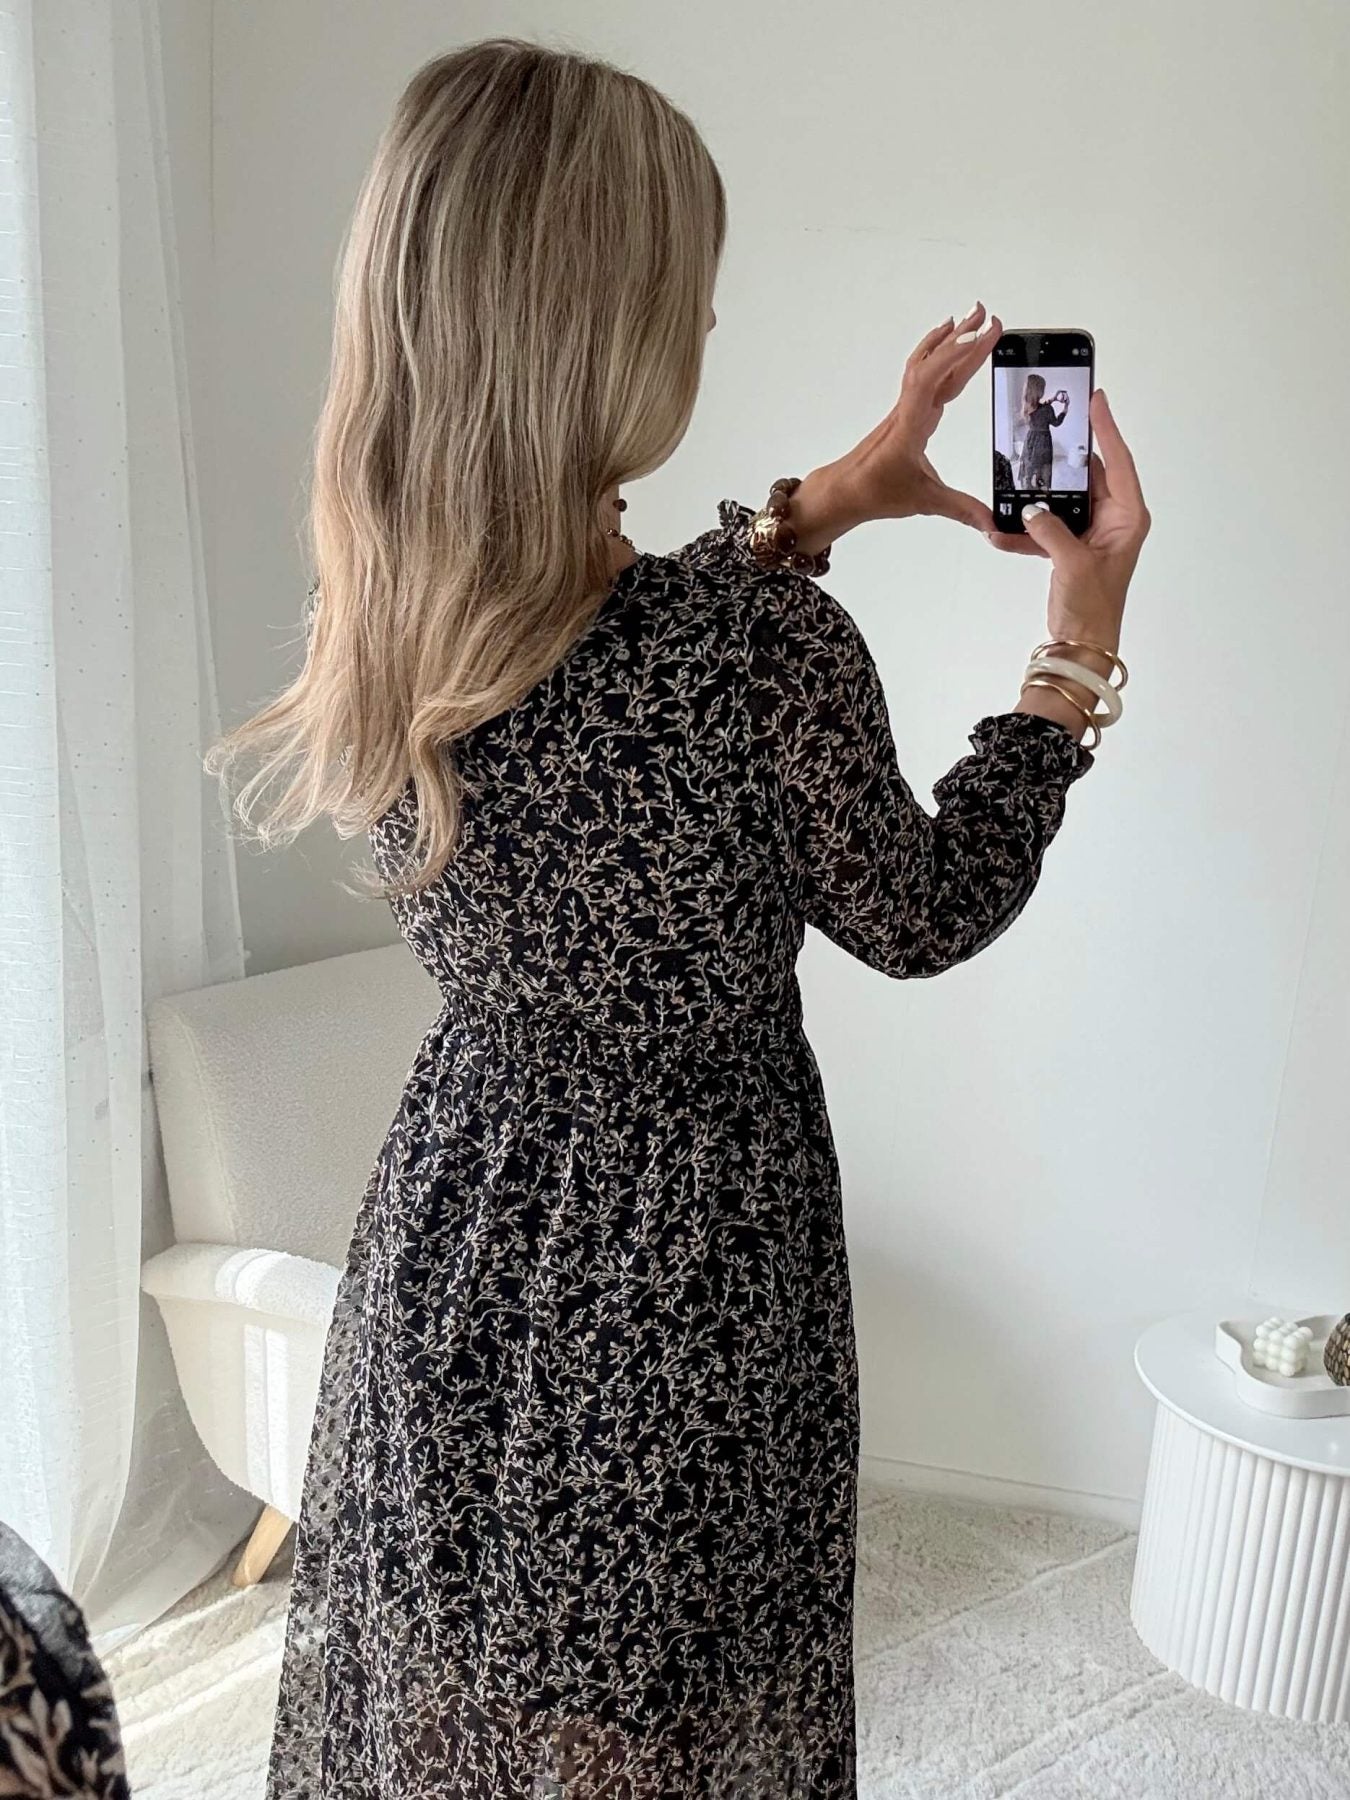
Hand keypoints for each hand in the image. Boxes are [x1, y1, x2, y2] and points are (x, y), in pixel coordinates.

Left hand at [789, 304, 1003, 550]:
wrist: (844, 491)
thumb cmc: (875, 492)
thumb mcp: (923, 501)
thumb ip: (961, 509)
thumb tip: (991, 524)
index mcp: (912, 425)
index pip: (934, 379)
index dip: (957, 355)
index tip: (983, 335)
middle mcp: (908, 409)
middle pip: (935, 363)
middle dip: (962, 338)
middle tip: (988, 315)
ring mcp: (907, 407)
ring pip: (928, 364)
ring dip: (949, 340)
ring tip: (972, 317)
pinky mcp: (908, 412)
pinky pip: (924, 374)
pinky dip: (938, 355)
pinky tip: (947, 344)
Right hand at [991, 388, 1148, 652]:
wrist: (1081, 647)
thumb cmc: (1093, 609)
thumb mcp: (1073, 564)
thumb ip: (1050, 530)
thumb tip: (1030, 509)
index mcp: (1127, 518)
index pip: (1118, 462)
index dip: (1106, 430)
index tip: (1096, 399)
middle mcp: (1112, 521)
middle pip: (1087, 476)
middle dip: (1062, 460)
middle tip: (1046, 428)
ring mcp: (1089, 534)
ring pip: (1061, 501)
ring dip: (1035, 499)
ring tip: (1014, 482)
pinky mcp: (1068, 549)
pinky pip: (1044, 528)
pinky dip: (1023, 531)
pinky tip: (1000, 530)